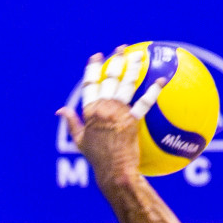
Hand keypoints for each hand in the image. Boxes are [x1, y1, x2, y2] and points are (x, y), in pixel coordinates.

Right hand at [57, 49, 164, 190]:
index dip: (93, 68)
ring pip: (125, 85)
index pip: (90, 84)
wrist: (114, 172)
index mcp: (88, 111)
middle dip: (116, 61)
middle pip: (109, 79)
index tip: (97, 56)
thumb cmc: (98, 160)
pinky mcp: (131, 122)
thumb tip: (60, 110)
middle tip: (122, 49)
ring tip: (140, 56)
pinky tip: (162, 80)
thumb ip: (71, 122)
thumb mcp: (79, 140)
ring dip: (133, 68)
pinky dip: (153, 90)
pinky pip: (144, 103)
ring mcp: (117, 114)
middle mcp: (102, 108)